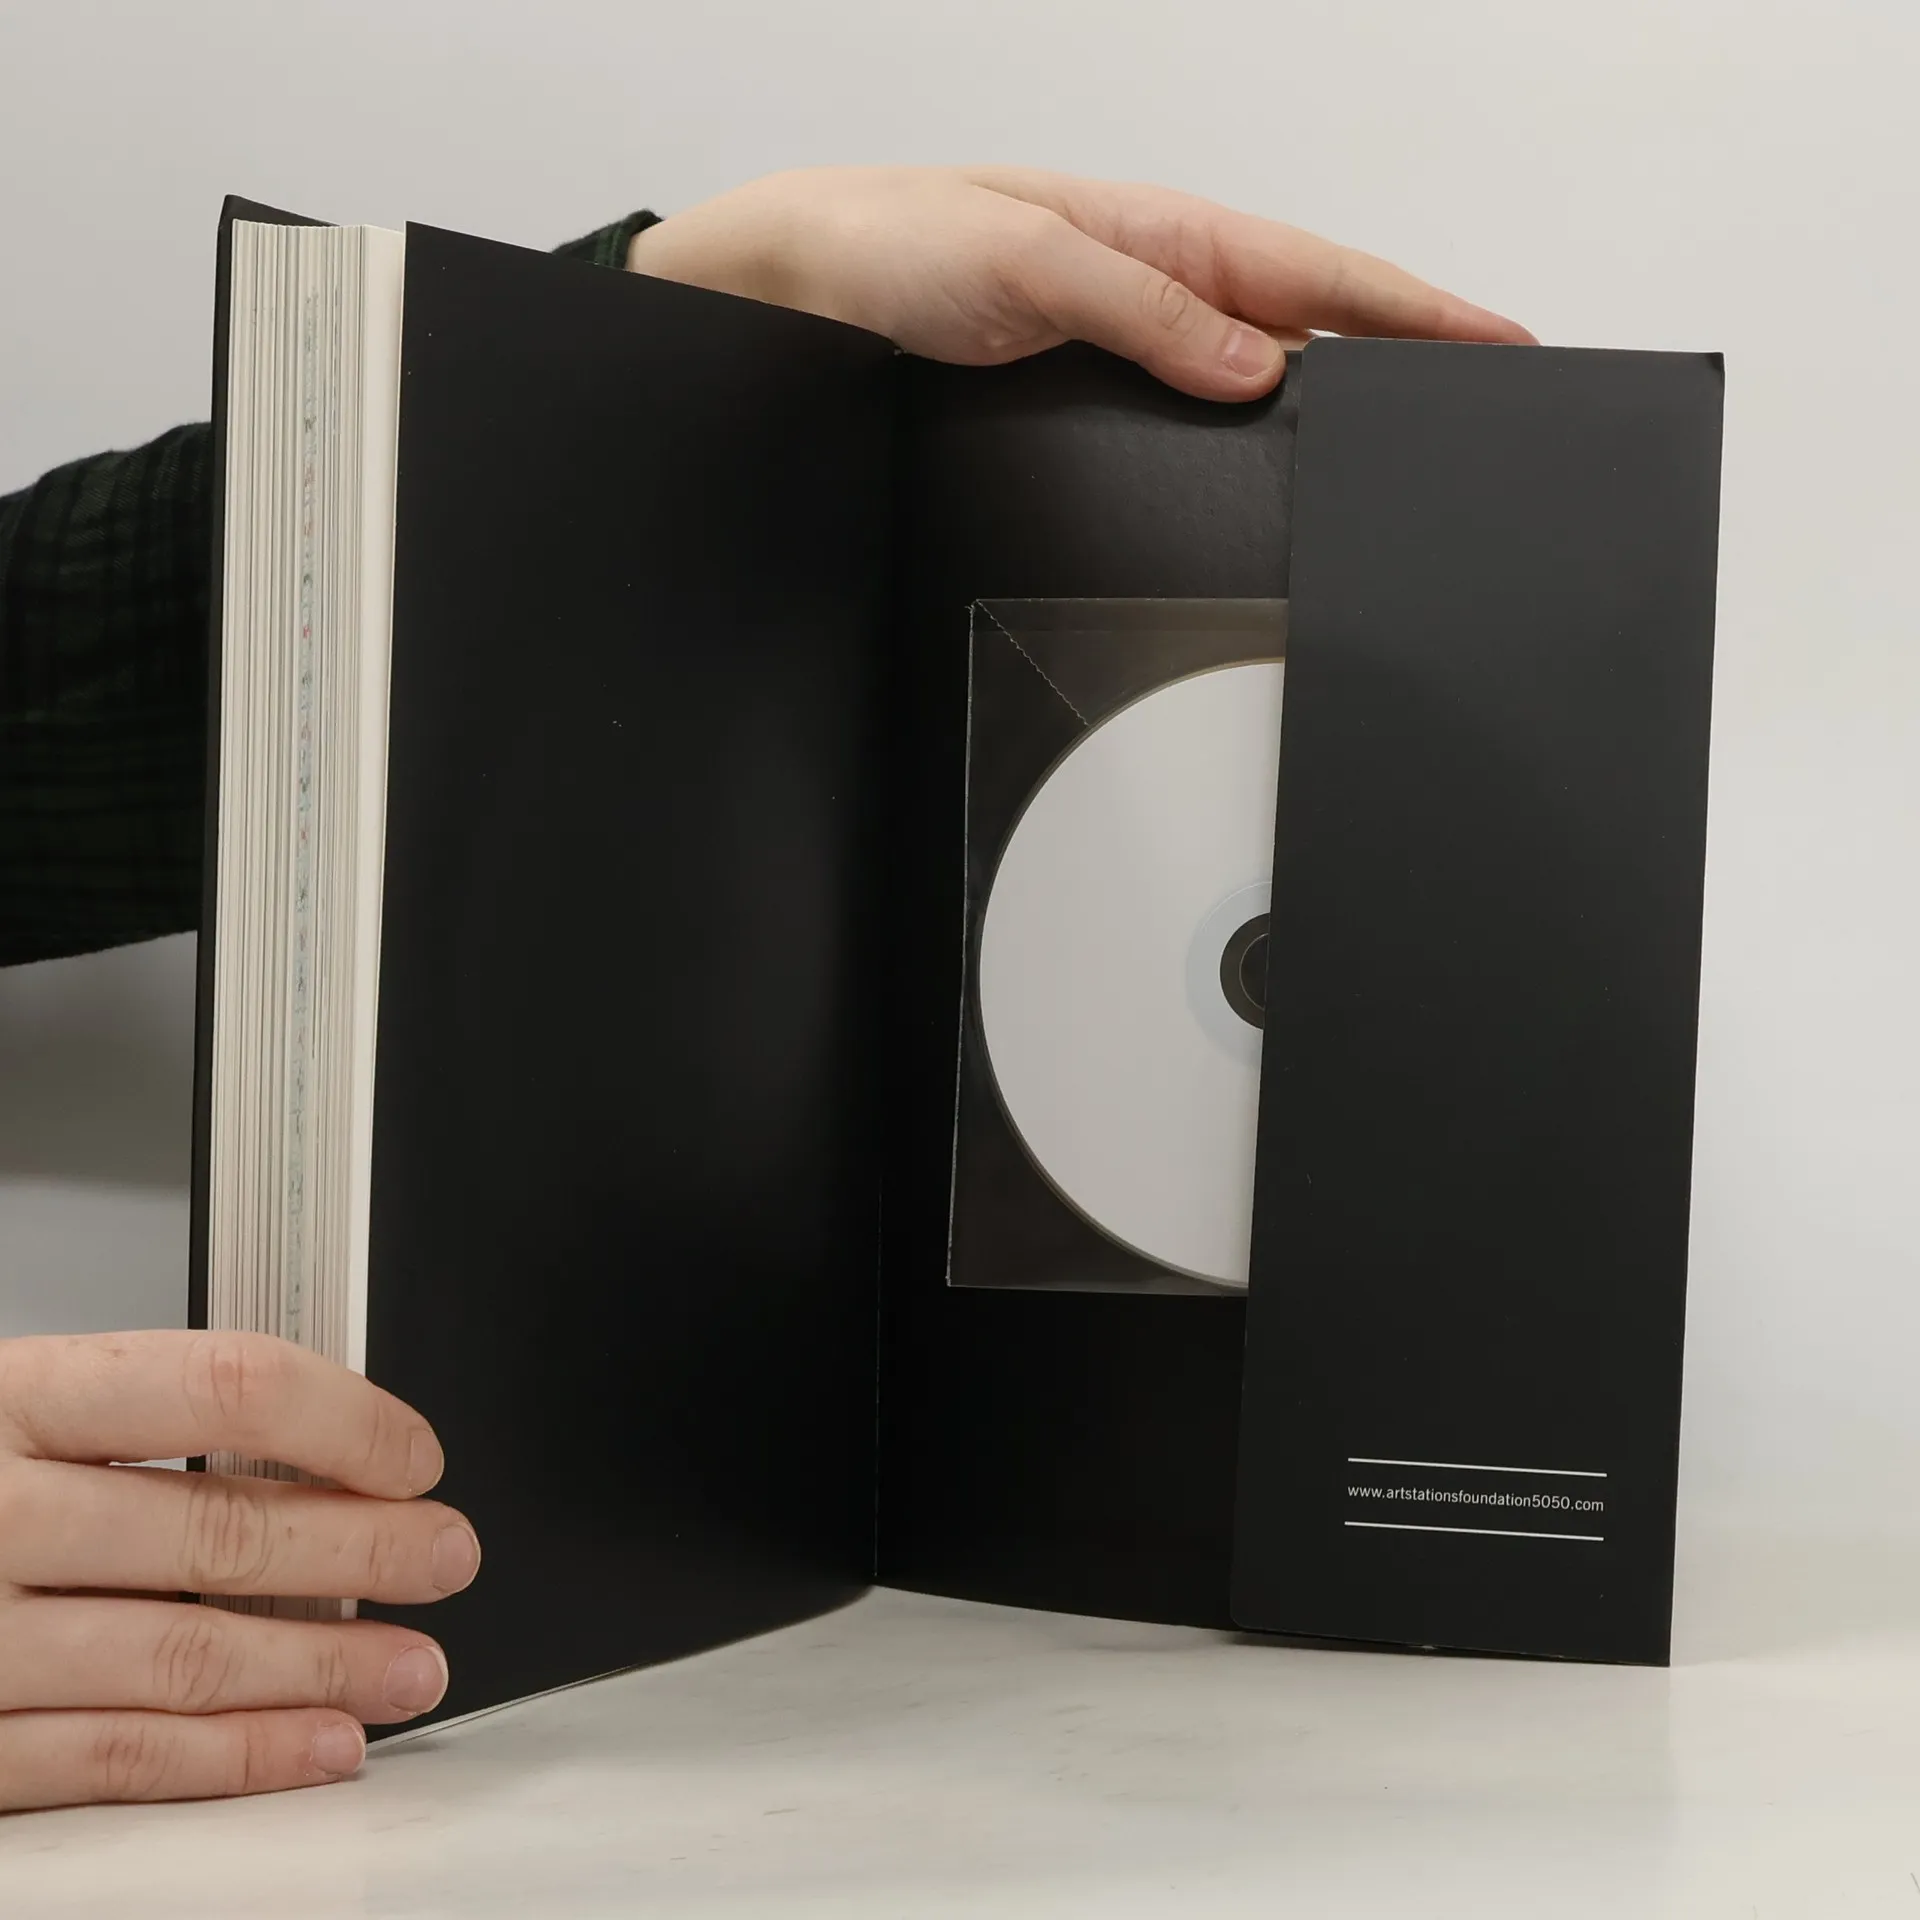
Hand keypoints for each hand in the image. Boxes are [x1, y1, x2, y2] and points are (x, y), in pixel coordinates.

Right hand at [0, 1332, 478, 1811]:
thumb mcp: (1, 1402)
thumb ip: (126, 1421)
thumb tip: (310, 1440)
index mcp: (4, 1398)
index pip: (220, 1387)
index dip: (343, 1419)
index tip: (415, 1454)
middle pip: (218, 1531)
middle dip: (363, 1552)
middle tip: (448, 1557)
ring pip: (183, 1657)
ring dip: (322, 1668)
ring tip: (413, 1666)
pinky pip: (113, 1759)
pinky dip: (232, 1757)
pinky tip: (315, 1746)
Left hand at [626, 165, 1534, 400]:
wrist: (802, 286)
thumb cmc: (896, 241)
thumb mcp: (1030, 264)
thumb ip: (1147, 316)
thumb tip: (1256, 370)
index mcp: (1167, 231)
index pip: (1323, 275)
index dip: (1419, 312)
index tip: (1500, 344)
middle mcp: (1162, 282)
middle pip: (1314, 326)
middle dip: (1402, 358)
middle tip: (1482, 406)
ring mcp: (1135, 336)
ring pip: (1263, 374)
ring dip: (1332, 403)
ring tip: (1403, 446)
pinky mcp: (1097, 383)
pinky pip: (1201, 410)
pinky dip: (1252, 433)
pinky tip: (1278, 458)